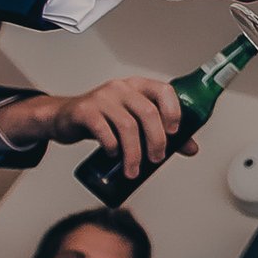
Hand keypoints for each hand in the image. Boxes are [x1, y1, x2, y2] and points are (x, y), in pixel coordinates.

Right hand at [2, 77, 198, 178]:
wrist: (65, 118)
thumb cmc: (106, 119)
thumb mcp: (134, 121)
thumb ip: (162, 132)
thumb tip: (192, 148)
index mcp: (139, 86)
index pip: (164, 90)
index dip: (174, 111)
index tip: (175, 133)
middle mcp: (122, 87)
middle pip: (148, 113)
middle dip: (156, 140)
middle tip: (156, 160)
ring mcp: (102, 97)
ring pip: (127, 125)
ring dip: (134, 152)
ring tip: (134, 170)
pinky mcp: (85, 111)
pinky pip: (103, 129)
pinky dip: (112, 146)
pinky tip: (114, 155)